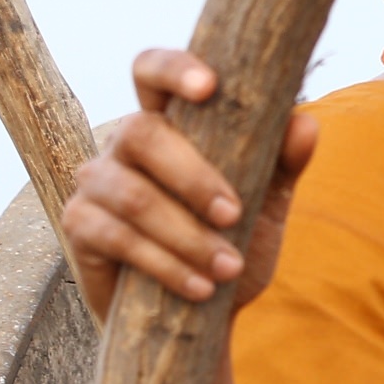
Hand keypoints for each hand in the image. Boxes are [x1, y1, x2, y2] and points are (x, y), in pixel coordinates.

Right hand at [61, 48, 316, 322]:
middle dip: (194, 178)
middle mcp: (124, 143)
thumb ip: (283, 164)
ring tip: (228, 267)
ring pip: (132, 194)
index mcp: (169, 122)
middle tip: (234, 216)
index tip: (208, 86)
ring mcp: (96, 180)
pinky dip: (165, 264)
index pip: (152, 71)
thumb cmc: (234, 244)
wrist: (201, 314)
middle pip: (142, 133)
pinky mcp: (79, 224)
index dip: (173, 68)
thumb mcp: (268, 206)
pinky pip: (115, 236)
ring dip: (186, 235)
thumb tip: (304, 123)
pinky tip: (200, 286)